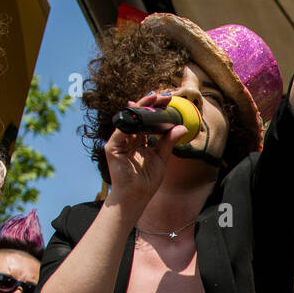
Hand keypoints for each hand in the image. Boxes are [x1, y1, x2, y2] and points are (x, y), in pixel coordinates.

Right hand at [102, 92, 183, 208]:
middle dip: (149, 104)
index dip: (155, 109)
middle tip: (163, 96)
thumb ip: (168, 142)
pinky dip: (131, 123)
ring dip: (141, 109)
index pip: (146, 120)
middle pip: (137, 116)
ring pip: (129, 119)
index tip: (167, 100)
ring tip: (154, 100)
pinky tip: (142, 116)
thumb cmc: (147, 181)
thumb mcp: (162, 158)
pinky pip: (121, 131)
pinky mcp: (112, 147)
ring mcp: (119, 142)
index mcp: (138, 140)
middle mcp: (128, 138)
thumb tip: (181, 127)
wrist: (136, 197)